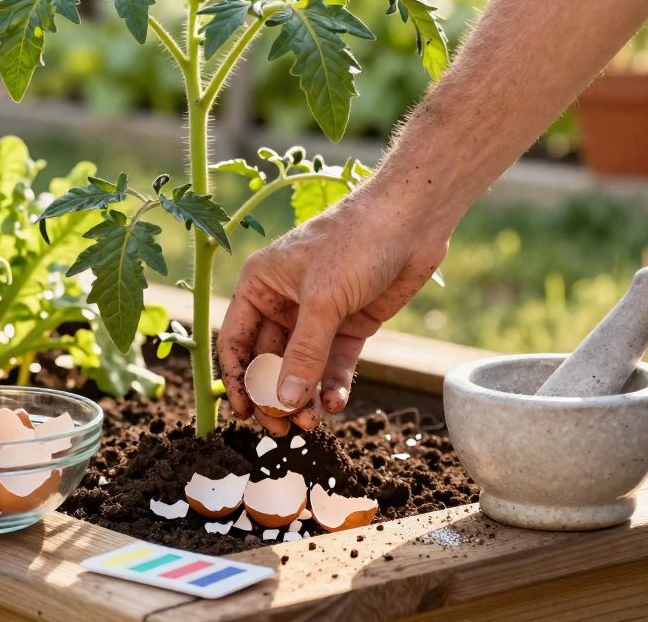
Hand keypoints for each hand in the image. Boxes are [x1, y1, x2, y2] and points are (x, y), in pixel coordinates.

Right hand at [216, 179, 450, 435]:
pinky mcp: (350, 323)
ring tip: (312, 421)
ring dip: (304, 395)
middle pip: (269, 360)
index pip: (236, 340)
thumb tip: (283, 401)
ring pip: (303, 366)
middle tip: (283, 428)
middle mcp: (284, 300)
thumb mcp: (323, 300)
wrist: (411, 219)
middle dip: (275, 394)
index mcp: (260, 284)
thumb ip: (303, 354)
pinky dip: (333, 384)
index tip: (246, 413)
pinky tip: (335, 402)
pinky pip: (334, 362)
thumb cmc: (355, 242)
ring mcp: (319, 314)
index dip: (238, 378)